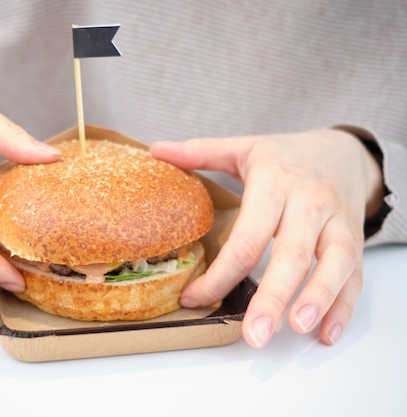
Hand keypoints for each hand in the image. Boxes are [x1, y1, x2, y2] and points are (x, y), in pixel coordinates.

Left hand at [151, 129, 383, 347]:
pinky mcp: (355, 238)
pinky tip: (328, 333)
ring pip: (334, 263)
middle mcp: (309, 204)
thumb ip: (200, 151)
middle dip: (273, 297)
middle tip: (254, 334)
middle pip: (291, 255)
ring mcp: (336, 222)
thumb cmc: (287, 155)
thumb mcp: (244, 147)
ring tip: (298, 329)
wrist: (344, 150)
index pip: (247, 237)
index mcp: (274, 184)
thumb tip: (156, 150)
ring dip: (318, 299)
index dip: (220, 273)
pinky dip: (345, 305)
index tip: (195, 299)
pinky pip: (354, 274)